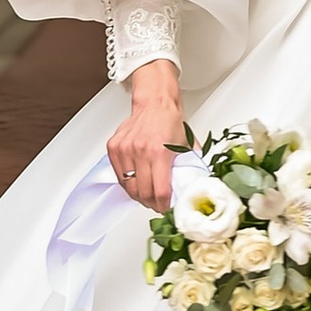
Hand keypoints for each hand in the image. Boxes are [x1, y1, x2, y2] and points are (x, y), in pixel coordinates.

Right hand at [107, 65, 185, 212]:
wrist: (155, 102)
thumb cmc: (170, 121)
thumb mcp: (187, 145)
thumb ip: (191, 166)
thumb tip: (196, 185)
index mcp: (160, 152)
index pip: (159, 191)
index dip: (163, 205)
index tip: (166, 207)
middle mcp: (140, 150)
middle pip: (142, 192)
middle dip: (151, 203)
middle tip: (157, 204)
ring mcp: (125, 149)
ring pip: (128, 186)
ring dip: (138, 195)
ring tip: (147, 196)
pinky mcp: (114, 147)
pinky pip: (118, 175)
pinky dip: (127, 183)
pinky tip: (137, 183)